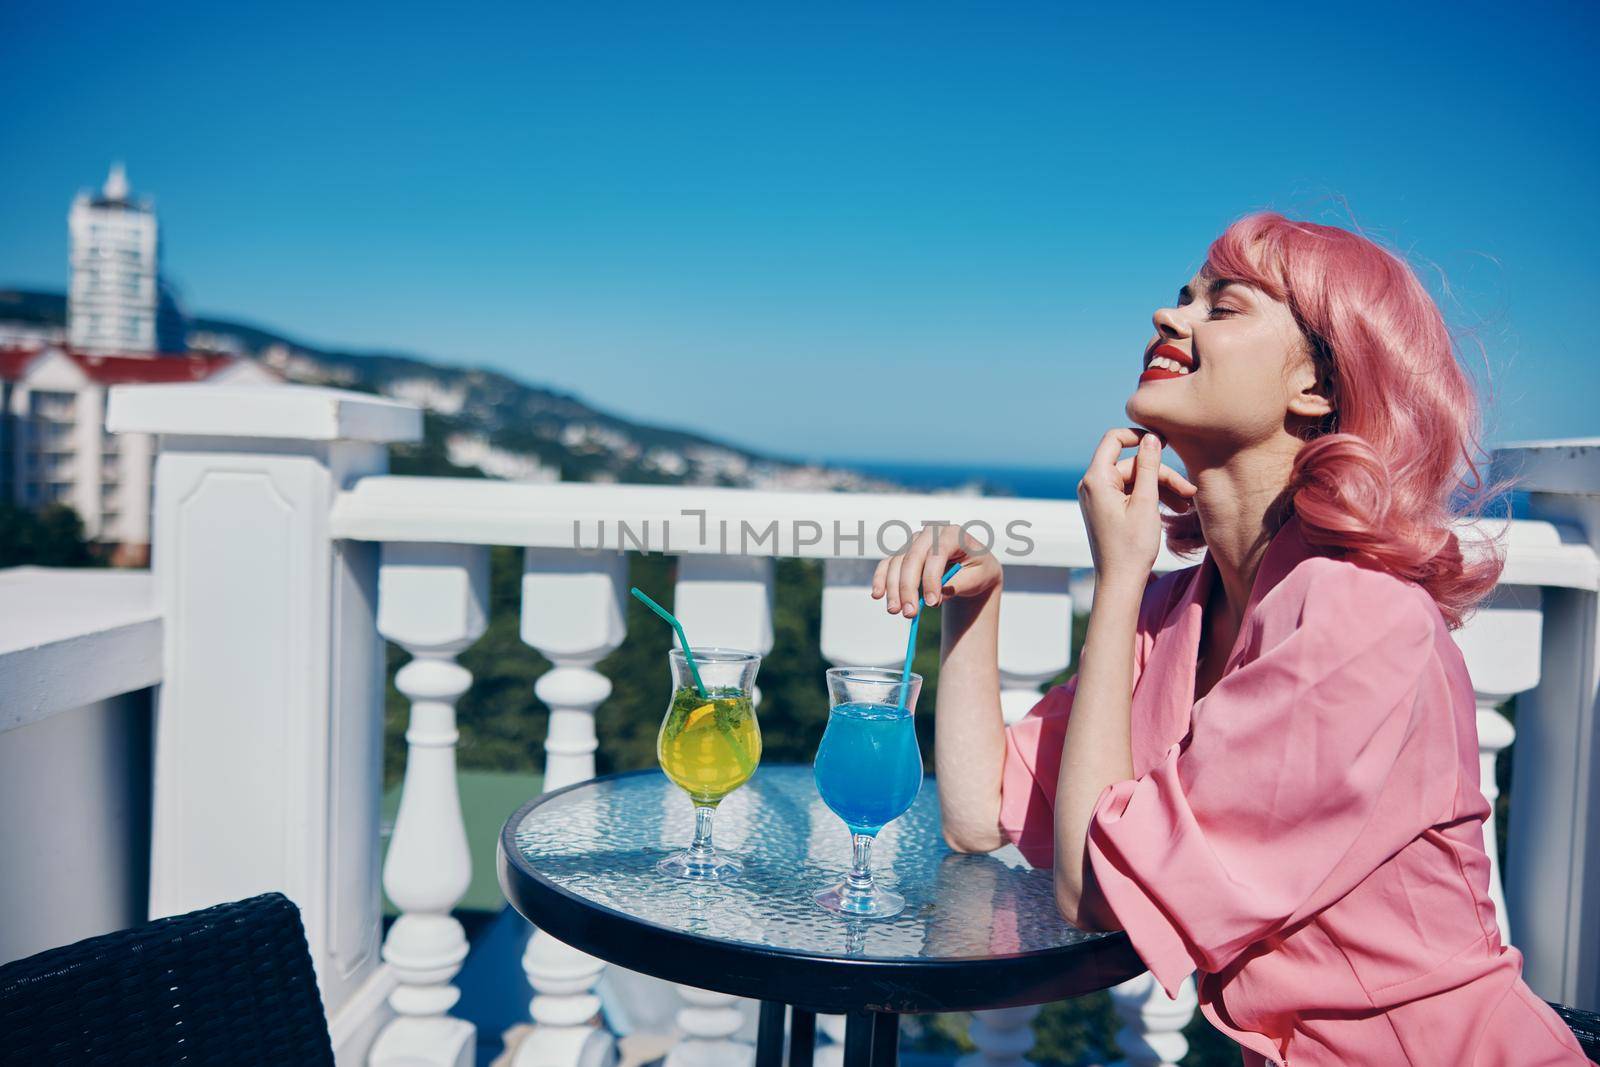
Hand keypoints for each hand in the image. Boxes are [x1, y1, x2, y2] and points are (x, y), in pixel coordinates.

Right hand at [871, 523, 1001, 617]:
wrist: (971, 566)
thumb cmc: (977, 570)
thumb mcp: (979, 577)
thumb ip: (959, 584)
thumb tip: (937, 595)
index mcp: (952, 534)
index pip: (937, 553)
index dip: (931, 578)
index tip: (932, 604)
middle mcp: (930, 533)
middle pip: (912, 558)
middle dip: (908, 587)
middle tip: (909, 613)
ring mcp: (914, 542)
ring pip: (897, 563)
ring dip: (893, 588)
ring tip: (895, 611)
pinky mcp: (904, 553)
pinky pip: (888, 564)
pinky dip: (881, 579)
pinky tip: (877, 594)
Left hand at [1078, 428, 1197, 588]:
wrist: (1120, 582)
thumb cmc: (1132, 547)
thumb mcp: (1146, 502)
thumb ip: (1149, 467)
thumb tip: (1151, 438)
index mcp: (1096, 479)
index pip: (1113, 439)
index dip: (1139, 436)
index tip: (1165, 440)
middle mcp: (1092, 485)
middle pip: (1132, 464)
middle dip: (1162, 475)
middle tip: (1190, 491)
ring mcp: (1099, 497)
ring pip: (1135, 480)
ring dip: (1161, 488)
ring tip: (1187, 503)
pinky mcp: (1107, 508)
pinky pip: (1131, 493)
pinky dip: (1151, 497)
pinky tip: (1175, 507)